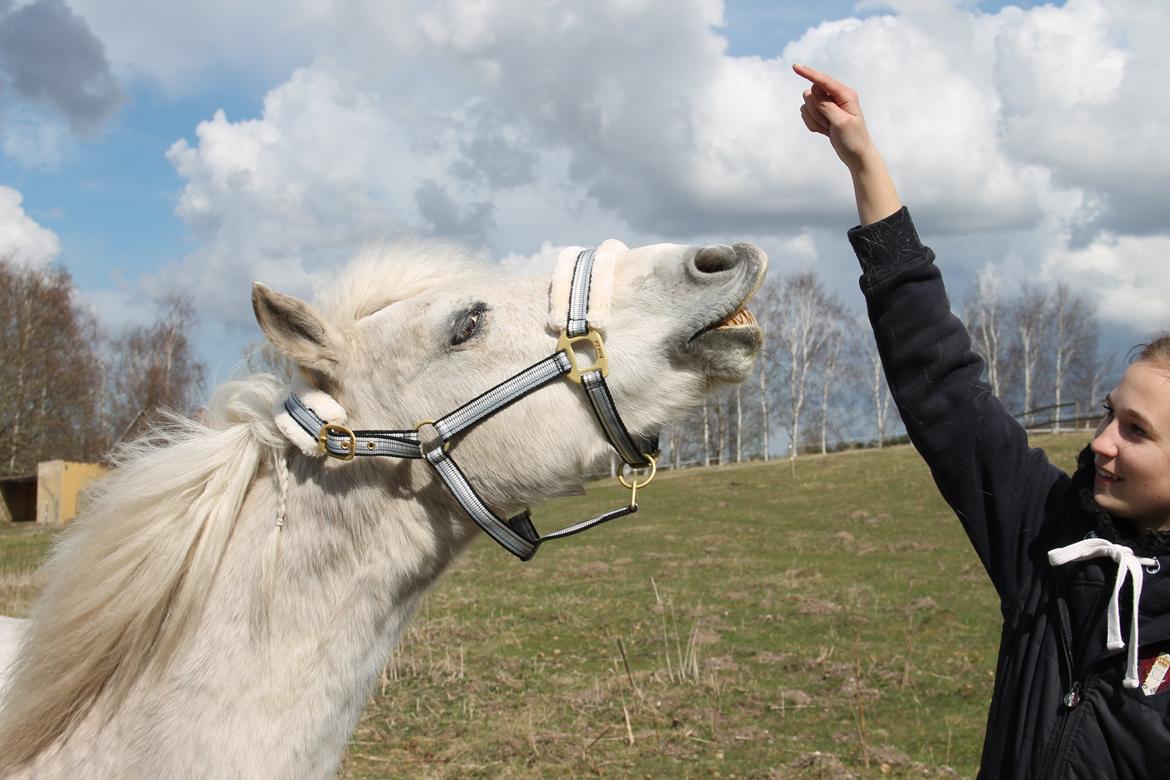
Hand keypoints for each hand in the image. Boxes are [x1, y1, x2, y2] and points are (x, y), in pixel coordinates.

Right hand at [793, 63, 900, 224]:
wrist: (856, 155)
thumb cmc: (853, 139)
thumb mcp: (841, 122)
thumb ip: (826, 105)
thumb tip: (812, 91)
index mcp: (845, 94)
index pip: (823, 81)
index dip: (809, 73)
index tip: (795, 67)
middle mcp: (836, 97)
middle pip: (812, 93)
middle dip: (815, 111)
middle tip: (829, 123)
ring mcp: (829, 105)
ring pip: (807, 105)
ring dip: (814, 120)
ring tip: (829, 129)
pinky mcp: (822, 114)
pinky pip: (806, 115)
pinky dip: (812, 125)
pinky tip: (825, 131)